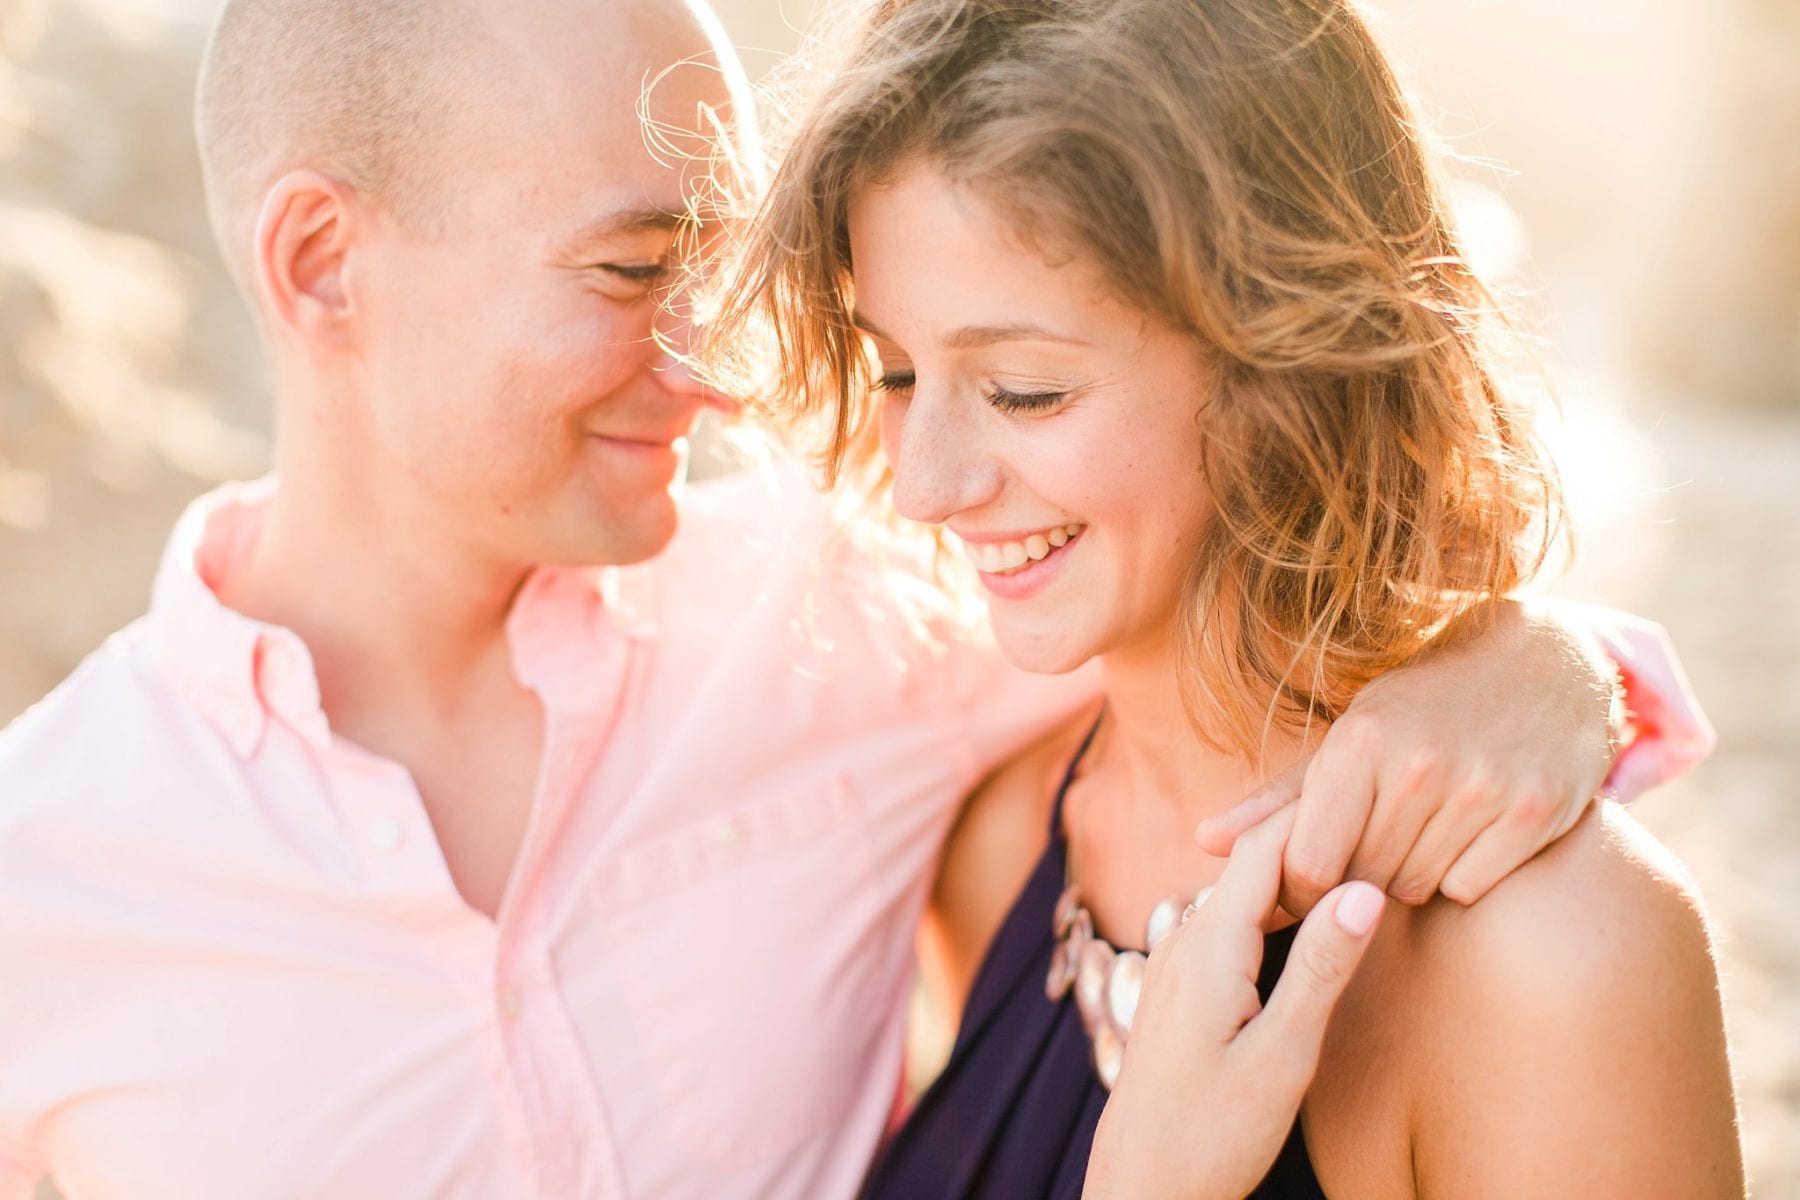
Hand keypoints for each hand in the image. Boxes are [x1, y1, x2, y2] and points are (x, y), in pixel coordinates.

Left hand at [1083, 809, 1384, 1199]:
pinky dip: (1272, 906)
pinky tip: (1307, 917)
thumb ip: (1321, 969)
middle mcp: (1182, 940)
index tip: (1378, 788)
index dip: (1320, 811)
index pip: (1264, 844)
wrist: (1142, 1190)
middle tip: (1383, 815)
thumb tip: (1365, 888)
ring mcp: (1175, 962)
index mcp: (1207, 946)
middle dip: (1312, 834)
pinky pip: (1227, 921)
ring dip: (1294, 871)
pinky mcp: (1179, 988)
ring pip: (1239, 889)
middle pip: (1250, 859)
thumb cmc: (1211, 1136)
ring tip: (1359, 855)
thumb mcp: (1282, 1056)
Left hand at [1195, 600, 1619, 913]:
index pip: (1309, 862)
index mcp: (1359, 742)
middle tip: (1374, 842)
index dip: (1302, 886)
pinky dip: (1464, 872)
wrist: (1545, 663)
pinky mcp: (1535, 811)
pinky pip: (1470, 886)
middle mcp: (1418, 765)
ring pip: (1416, 888)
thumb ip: (1275, 799)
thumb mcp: (1349, 734)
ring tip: (1422, 826)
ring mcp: (1482, 788)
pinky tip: (1469, 831)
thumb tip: (1201, 843)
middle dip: (1358, 875)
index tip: (1309, 881)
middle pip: (1362, 879)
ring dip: (1411, 873)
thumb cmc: (1425, 704)